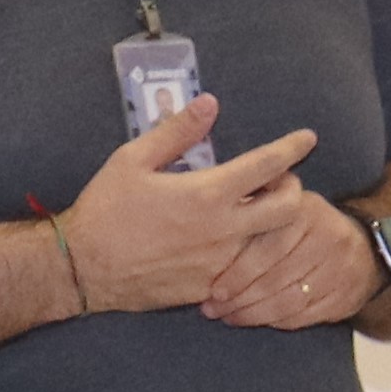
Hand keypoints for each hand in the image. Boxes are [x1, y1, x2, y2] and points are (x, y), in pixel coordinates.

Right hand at [54, 100, 323, 314]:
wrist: (82, 268)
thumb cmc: (105, 209)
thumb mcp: (133, 160)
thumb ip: (176, 131)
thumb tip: (209, 104)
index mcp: (208, 193)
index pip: (268, 165)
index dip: (293, 147)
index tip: (307, 138)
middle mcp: (224, 230)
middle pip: (290, 208)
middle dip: (294, 188)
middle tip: (278, 180)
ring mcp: (221, 263)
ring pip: (271, 240)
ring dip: (271, 221)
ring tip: (251, 208)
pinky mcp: (212, 287)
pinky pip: (244, 267)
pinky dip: (246, 250)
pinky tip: (226, 241)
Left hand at [200, 194, 381, 332]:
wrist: (365, 250)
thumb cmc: (308, 227)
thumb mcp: (289, 203)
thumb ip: (259, 204)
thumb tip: (218, 211)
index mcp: (307, 213)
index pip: (268, 249)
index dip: (239, 273)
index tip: (214, 290)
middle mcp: (328, 239)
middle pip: (276, 279)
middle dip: (240, 299)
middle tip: (214, 310)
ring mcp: (340, 271)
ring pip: (289, 302)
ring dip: (254, 315)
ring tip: (231, 318)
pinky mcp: (345, 297)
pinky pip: (304, 316)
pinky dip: (277, 322)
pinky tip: (259, 321)